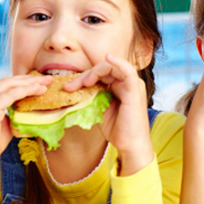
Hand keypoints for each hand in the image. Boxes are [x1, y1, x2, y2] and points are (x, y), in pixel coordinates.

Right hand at [0, 73, 51, 199]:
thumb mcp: (1, 125)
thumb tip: (27, 108)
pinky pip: (10, 95)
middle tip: (47, 78)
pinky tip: (37, 90)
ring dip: (30, 83)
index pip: (3, 85)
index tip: (38, 82)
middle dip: (28, 79)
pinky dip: (25, 90)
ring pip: (9, 85)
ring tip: (46, 83)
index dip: (22, 82)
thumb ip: (10, 114)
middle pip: (7, 81)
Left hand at [64, 53, 151, 175]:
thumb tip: (73, 89)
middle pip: (103, 70)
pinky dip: (118, 62)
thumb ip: (91, 96)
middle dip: (84, 76)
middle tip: (70, 87)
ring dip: (94, 72)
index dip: (83, 77)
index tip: (68, 88)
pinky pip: (128, 71)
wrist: (129, 146)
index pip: (100, 74)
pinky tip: (108, 57)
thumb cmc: (116, 129)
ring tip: (83, 83)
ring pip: (111, 68)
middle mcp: (127, 83)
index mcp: (119, 86)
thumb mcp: (98, 108)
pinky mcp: (135, 90)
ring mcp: (132, 85)